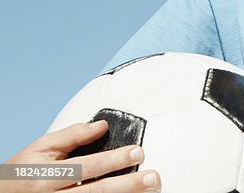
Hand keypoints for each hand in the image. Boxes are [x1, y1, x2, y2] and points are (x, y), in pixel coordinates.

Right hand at [1, 121, 159, 191]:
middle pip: (96, 192)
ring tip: (149, 190)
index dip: (113, 160)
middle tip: (152, 177)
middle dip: (127, 185)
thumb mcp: (40, 148)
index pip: (86, 167)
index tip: (137, 153)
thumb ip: (72, 135)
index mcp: (47, 176)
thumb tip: (101, 126)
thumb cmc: (22, 172)